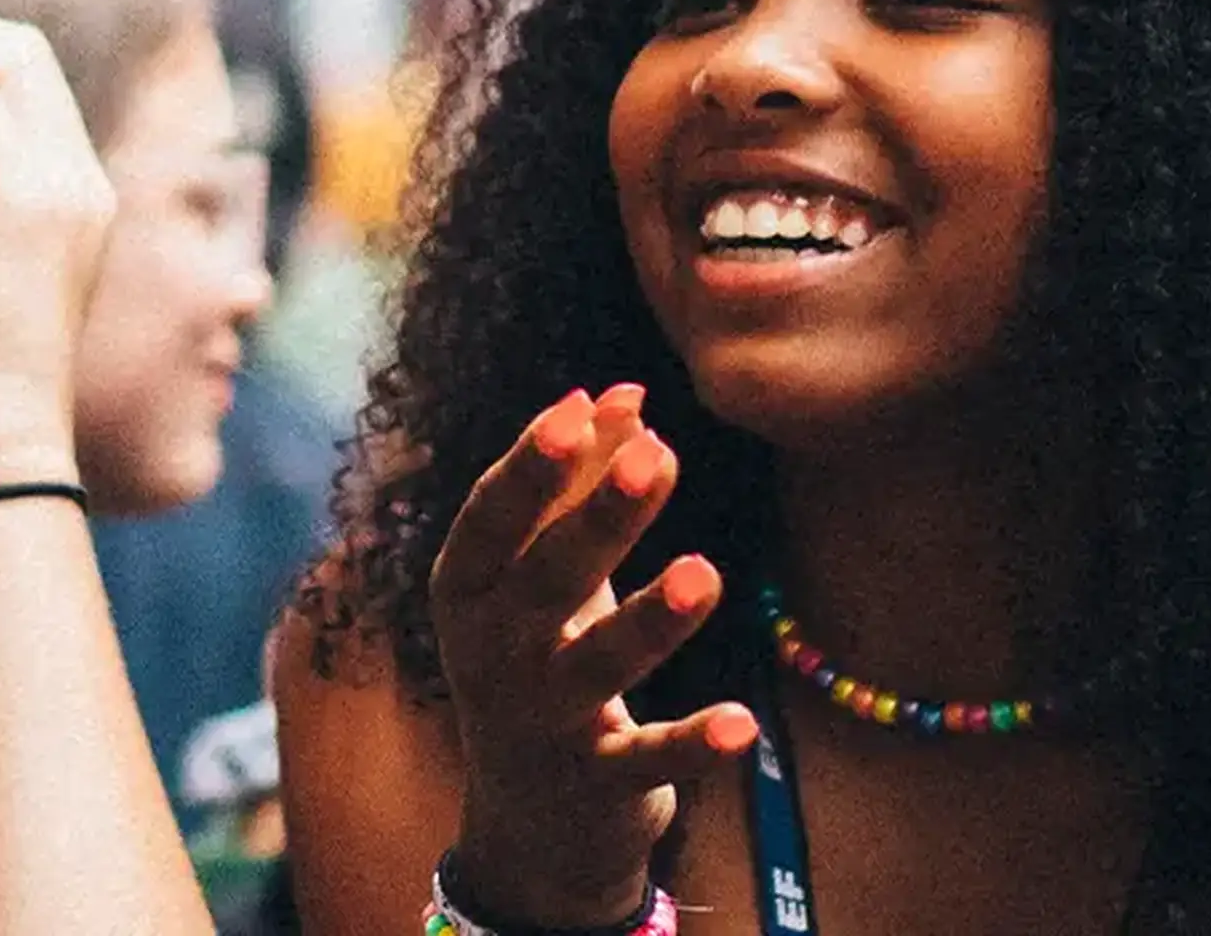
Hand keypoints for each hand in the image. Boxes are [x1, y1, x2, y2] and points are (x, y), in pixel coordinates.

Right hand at [428, 385, 754, 929]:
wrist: (530, 821)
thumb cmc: (538, 654)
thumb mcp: (545, 571)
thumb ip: (580, 480)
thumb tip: (625, 389)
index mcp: (466, 591)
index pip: (490, 519)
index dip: (530, 466)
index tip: (574, 408)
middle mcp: (491, 655)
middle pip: (548, 579)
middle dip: (599, 519)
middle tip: (656, 458)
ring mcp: (541, 723)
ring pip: (597, 667)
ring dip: (650, 621)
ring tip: (705, 572)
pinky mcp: (598, 784)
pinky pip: (647, 761)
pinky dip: (693, 746)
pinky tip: (744, 724)